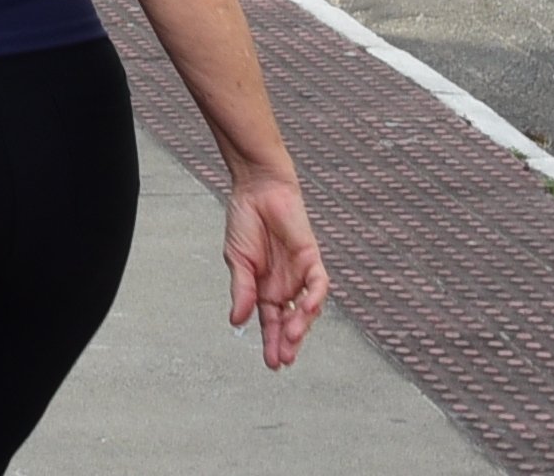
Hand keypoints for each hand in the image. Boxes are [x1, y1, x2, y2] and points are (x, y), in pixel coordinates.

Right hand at [221, 172, 326, 368]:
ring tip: (289, 339)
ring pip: (306, 307)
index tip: (271, 364)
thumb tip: (236, 320)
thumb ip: (241, 290)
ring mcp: (299, 274)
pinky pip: (318, 283)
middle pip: (289, 321)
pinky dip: (314, 296)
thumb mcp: (237, 261)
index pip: (270, 323)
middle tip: (282, 359)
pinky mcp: (311, 258)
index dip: (271, 343)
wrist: (257, 189)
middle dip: (286, 342)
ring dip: (299, 324)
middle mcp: (285, 286)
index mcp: (264, 289)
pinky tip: (307, 308)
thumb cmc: (244, 221)